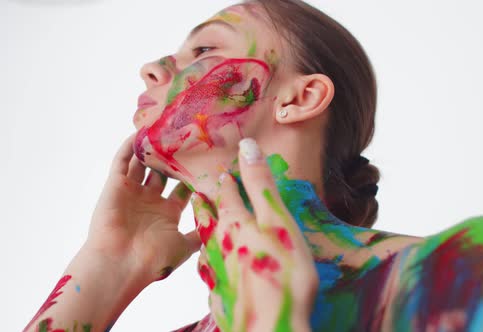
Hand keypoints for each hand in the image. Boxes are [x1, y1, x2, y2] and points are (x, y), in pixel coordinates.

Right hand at [86, 133, 200, 285]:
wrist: (120, 265)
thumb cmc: (153, 260)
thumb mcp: (186, 245)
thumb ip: (202, 231)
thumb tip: (223, 221)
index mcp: (167, 214)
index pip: (184, 188)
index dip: (195, 174)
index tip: (210, 159)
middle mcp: (150, 201)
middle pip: (165, 172)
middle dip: (176, 158)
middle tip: (192, 139)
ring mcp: (132, 193)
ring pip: (143, 163)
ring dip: (153, 149)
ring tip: (167, 128)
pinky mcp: (115, 186)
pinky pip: (121, 161)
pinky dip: (129, 146)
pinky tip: (141, 132)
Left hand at [191, 138, 317, 331]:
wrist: (272, 328)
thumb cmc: (283, 274)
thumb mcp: (277, 222)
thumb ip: (261, 186)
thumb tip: (246, 148)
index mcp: (233, 224)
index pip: (226, 194)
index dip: (226, 181)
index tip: (222, 171)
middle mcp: (219, 246)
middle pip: (208, 219)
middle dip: (205, 204)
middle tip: (198, 194)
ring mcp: (218, 272)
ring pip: (206, 247)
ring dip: (207, 235)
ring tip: (209, 230)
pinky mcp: (221, 296)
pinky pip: (214, 275)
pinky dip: (215, 266)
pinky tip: (220, 270)